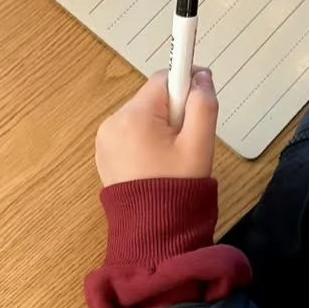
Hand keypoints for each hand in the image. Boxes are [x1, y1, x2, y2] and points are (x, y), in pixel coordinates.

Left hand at [95, 69, 217, 185]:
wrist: (152, 231)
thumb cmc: (177, 189)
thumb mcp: (199, 145)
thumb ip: (203, 105)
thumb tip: (201, 77)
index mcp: (133, 117)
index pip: (164, 78)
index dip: (186, 85)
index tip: (200, 99)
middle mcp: (112, 122)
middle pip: (152, 98)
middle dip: (173, 112)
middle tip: (186, 141)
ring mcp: (105, 139)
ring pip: (142, 115)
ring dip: (160, 126)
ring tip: (170, 157)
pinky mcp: (105, 152)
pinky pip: (130, 133)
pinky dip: (145, 140)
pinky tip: (155, 163)